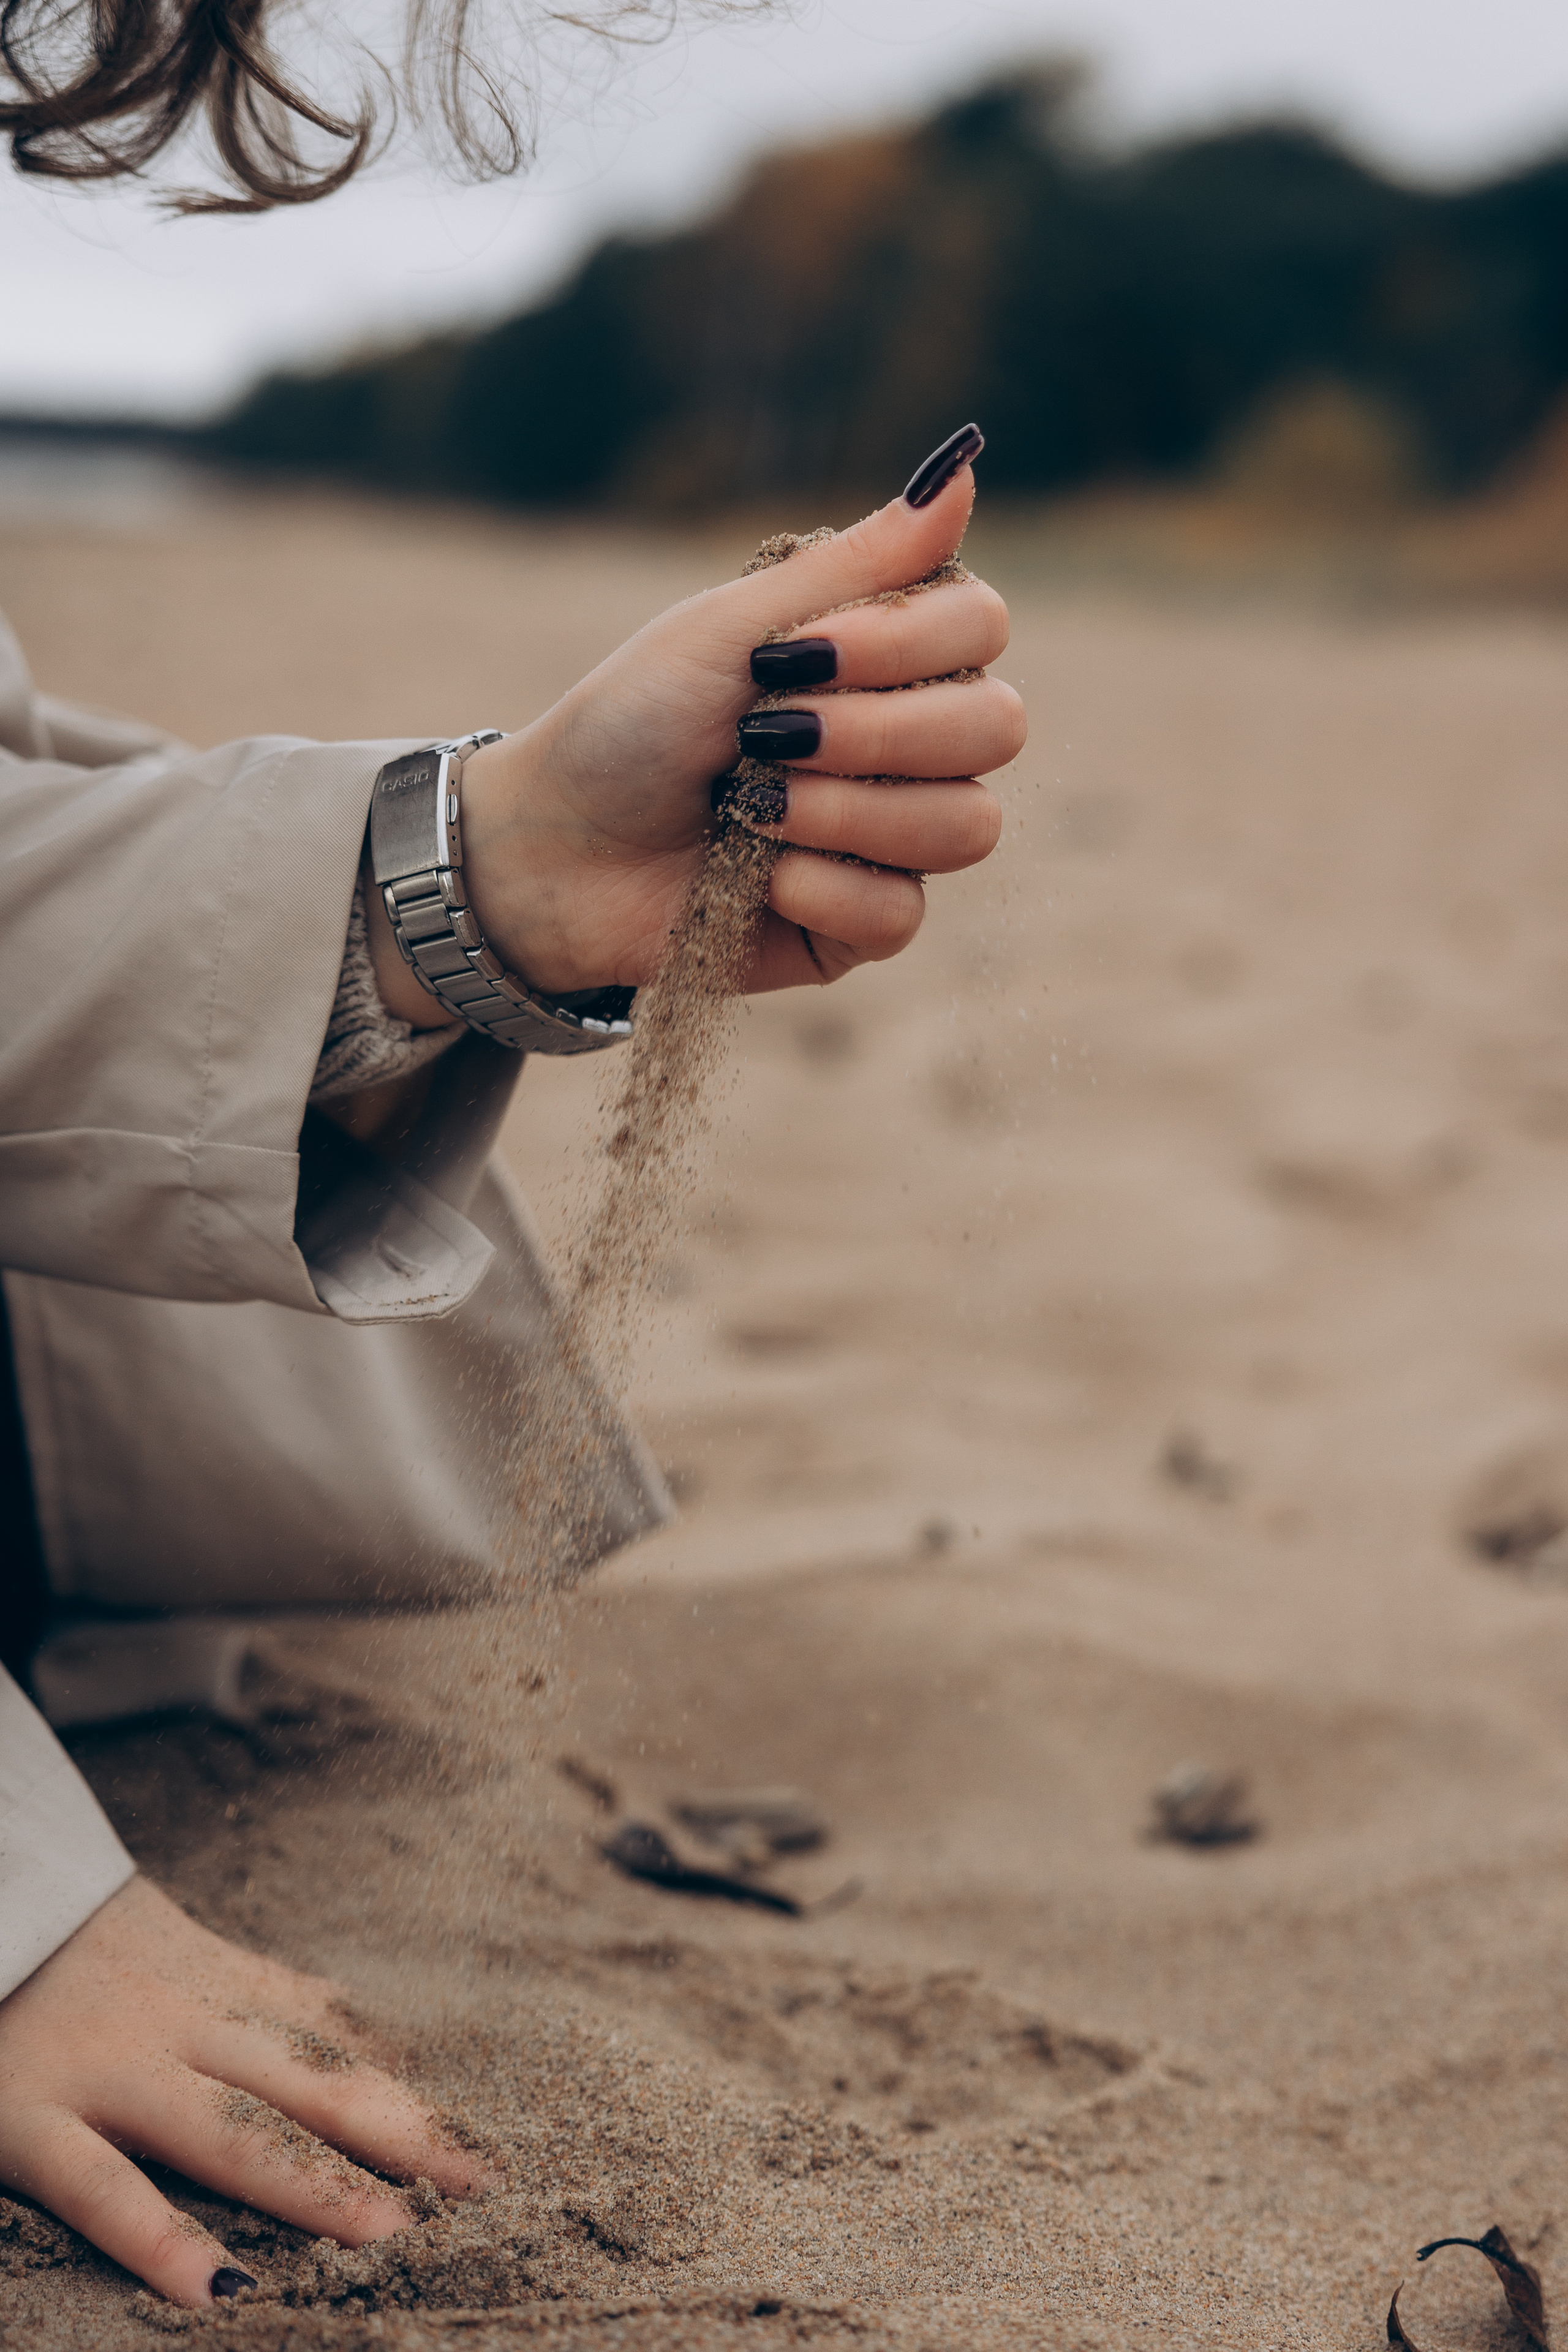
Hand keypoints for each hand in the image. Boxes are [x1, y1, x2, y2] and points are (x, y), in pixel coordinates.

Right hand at [0, 1877, 487, 2305]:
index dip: (411, 2104)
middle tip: (477, 2192)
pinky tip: (218, 2289)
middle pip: (310, 2085)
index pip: (336, 2052)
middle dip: (398, 2139)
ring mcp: (112, 2076)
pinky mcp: (30, 2120)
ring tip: (390, 2238)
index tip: (484, 2158)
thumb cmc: (87, 1946)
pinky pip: (103, 2188)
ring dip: (314, 2186)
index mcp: (221, 1992)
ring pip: (229, 2133)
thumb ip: (269, 1996)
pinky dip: (158, 2239)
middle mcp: (183, 2028)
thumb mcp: (190, 1956)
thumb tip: (365, 2033)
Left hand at [368, 439, 1023, 1013]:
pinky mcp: (863, 926)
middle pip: (996, 727)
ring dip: (848, 811)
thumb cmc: (634, 721)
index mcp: (888, 657)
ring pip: (966, 826)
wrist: (555, 845)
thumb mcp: (734, 626)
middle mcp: (912, 745)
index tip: (796, 653)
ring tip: (750, 806)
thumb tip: (962, 465)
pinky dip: (822, 889)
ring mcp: (895, 838)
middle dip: (876, 731)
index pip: (983, 628)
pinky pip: (903, 914)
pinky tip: (757, 877)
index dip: (908, 642)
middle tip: (768, 734)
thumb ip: (856, 561)